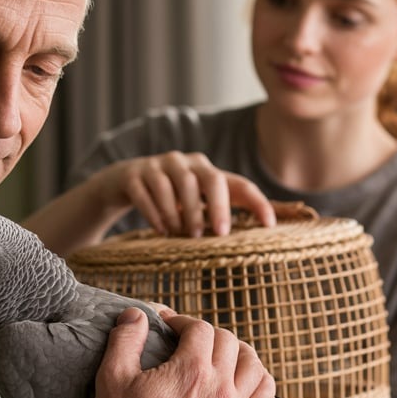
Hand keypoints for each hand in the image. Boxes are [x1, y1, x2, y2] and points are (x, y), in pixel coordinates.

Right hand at [86, 307, 279, 397]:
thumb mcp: (112, 379)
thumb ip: (125, 339)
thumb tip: (137, 314)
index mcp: (194, 372)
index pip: (201, 329)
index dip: (183, 321)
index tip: (169, 328)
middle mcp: (224, 394)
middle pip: (235, 347)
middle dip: (214, 337)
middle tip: (196, 344)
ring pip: (263, 380)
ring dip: (249, 365)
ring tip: (232, 364)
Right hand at [94, 152, 274, 236]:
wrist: (126, 181)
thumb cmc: (171, 196)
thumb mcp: (196, 200)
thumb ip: (219, 211)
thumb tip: (254, 234)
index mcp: (206, 169)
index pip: (238, 183)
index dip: (257, 202)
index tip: (269, 225)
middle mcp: (185, 162)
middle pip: (208, 180)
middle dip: (217, 206)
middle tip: (220, 232)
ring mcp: (157, 166)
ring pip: (175, 186)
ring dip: (181, 213)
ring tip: (183, 234)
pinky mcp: (134, 175)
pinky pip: (146, 193)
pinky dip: (155, 213)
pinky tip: (162, 230)